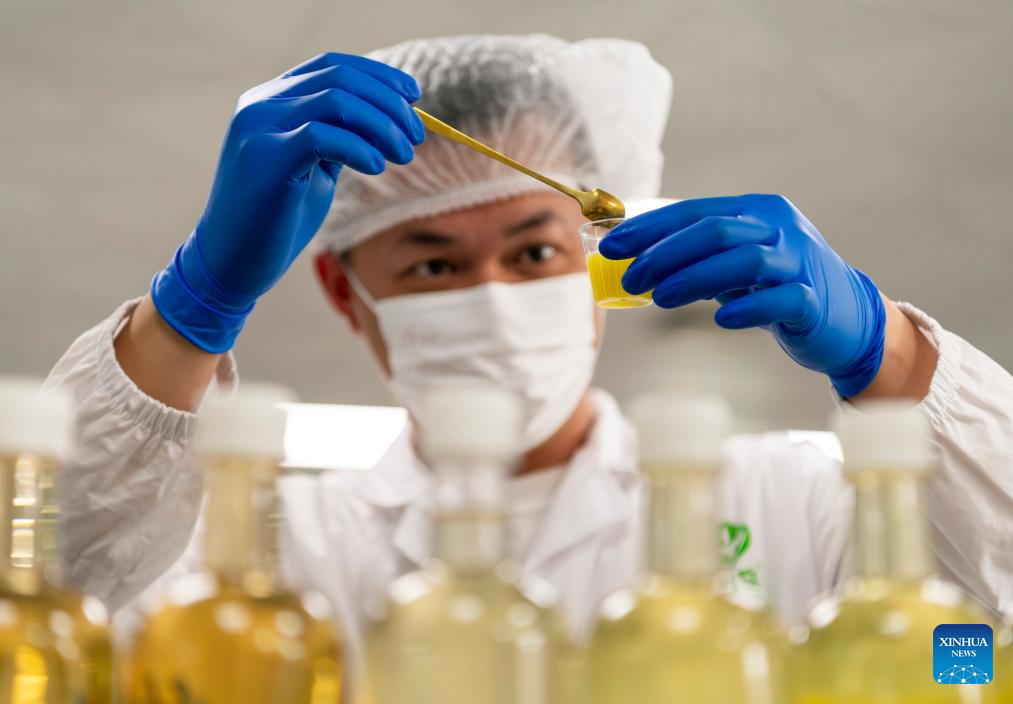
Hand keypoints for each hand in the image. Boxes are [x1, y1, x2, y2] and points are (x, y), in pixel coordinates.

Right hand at [151, 53, 424, 352]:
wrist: (230, 261)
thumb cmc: (276, 219)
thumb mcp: (314, 168)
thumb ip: (340, 138)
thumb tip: (393, 120)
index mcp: (271, 100)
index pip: (332, 65)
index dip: (379, 76)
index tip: (414, 96)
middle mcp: (261, 104)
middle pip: (340, 77)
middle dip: (389, 102)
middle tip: (416, 134)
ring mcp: (259, 128)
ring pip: (335, 100)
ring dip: (382, 124)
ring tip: (404, 153)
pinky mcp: (265, 158)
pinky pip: (321, 135)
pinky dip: (359, 147)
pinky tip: (377, 166)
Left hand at [599, 194, 885, 396]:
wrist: (846, 315)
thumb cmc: (777, 284)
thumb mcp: (734, 262)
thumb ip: (695, 257)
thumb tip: (634, 260)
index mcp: (754, 211)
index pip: (694, 211)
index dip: (650, 227)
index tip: (612, 245)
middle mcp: (779, 228)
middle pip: (716, 231)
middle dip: (665, 254)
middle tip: (631, 278)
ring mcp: (799, 262)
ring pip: (746, 260)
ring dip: (695, 278)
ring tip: (661, 298)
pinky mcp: (813, 300)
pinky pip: (781, 299)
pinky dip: (748, 308)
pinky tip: (722, 319)